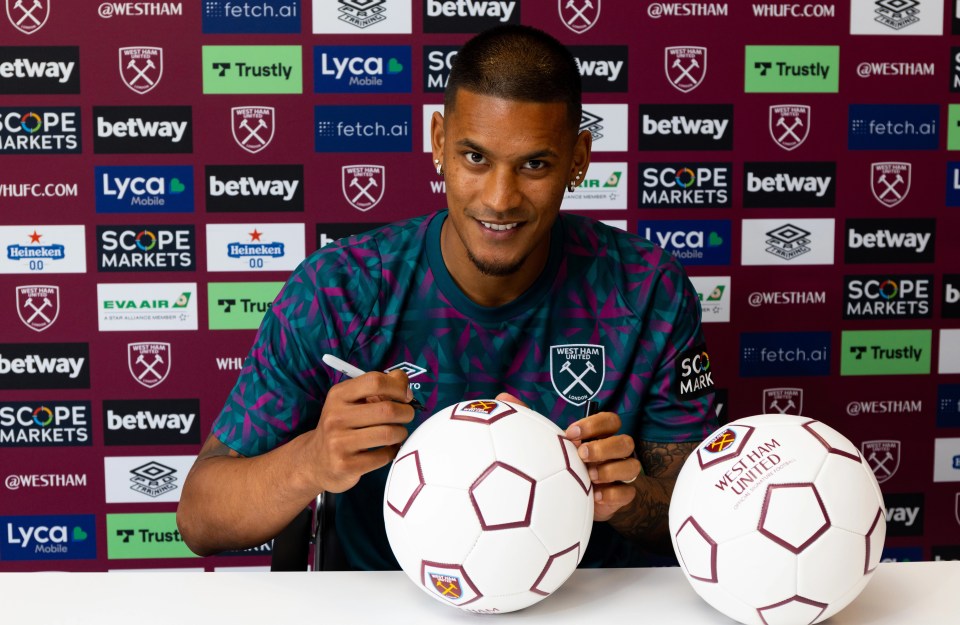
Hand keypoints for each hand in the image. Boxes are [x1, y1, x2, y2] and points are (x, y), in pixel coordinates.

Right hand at [310, 369, 414, 493]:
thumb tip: (402, 380)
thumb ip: (377, 387)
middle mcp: (335, 417)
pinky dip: (393, 451)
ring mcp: (339, 443)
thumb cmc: (342, 426)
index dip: (398, 387)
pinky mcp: (346, 465)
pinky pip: (384, 456)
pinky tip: (388, 448)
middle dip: (406, 412)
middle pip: (387, 409)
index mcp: (338, 395)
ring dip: (401, 433)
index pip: (375, 382)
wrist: (315, 461)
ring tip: (398, 433)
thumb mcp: (351, 401)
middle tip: (407, 416)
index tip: (406, 396)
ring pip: (388, 434)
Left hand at [495, 393, 641, 521]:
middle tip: (580, 455)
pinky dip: (612, 494)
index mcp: (600, 435)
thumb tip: (502, 398)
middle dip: (604, 447)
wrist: (584, 497)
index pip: (609, 421)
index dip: (594, 424)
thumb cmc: (565, 463)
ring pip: (631, 466)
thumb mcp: (552, 444)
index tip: (569, 433)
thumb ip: (530, 420)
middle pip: (626, 441)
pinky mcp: (623, 495)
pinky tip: (593, 497)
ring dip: (610, 471)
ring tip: (588, 478)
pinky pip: (627, 492)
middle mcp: (615, 452)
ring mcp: (622, 473)